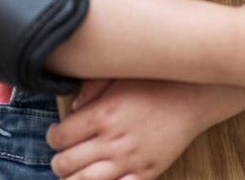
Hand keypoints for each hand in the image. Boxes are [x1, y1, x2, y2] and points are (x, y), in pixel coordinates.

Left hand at [46, 79, 206, 179]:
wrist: (193, 96)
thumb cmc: (154, 81)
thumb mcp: (118, 75)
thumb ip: (91, 87)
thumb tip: (72, 106)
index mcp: (102, 114)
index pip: (60, 137)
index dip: (51, 137)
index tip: (56, 134)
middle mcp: (113, 140)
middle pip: (66, 163)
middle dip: (58, 162)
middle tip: (62, 155)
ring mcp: (130, 160)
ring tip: (74, 172)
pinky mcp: (146, 173)